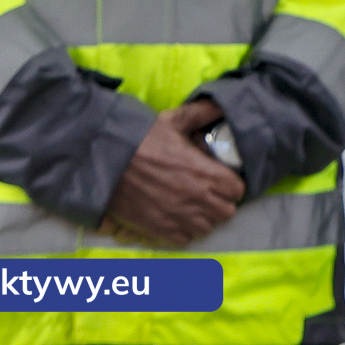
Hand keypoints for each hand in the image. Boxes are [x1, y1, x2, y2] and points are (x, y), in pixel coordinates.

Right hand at [101, 99, 243, 247]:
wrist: (106, 160)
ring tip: (194, 205)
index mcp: (205, 172)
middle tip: (210, 192)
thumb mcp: (174, 120)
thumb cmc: (142, 139)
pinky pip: (184, 239)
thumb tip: (219, 105)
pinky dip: (184, 230)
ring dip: (204, 217)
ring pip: (207, 228)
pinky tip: (177, 216)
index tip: (223, 178)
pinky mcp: (159, 229)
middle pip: (226, 212)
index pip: (237, 189)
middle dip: (222, 202)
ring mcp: (178, 216)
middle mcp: (197, 198)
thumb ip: (201, 113)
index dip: (233, 184)